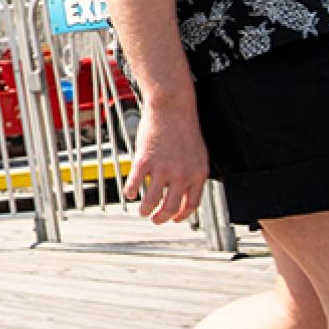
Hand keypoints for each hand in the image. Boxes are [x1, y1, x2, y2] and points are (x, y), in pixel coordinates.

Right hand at [124, 97, 210, 223]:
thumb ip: (192, 173)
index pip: (191, 204)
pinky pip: (135, 183)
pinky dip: (131, 191)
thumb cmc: (184, 128)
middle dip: (162, 218)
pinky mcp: (145, 161)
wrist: (172, 108)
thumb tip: (184, 191)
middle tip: (155, 220)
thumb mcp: (198, 154)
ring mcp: (162, 169)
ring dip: (145, 209)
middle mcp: (181, 175)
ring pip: (152, 200)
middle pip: (171, 207)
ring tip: (142, 210)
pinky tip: (129, 192)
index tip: (174, 219)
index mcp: (197, 174)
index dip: (182, 215)